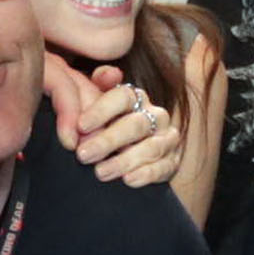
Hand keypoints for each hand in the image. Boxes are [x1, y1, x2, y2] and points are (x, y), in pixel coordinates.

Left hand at [53, 55, 189, 191]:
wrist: (129, 154)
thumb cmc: (107, 127)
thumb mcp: (97, 105)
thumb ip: (97, 87)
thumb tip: (106, 74)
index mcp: (136, 98)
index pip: (123, 96)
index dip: (102, 110)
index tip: (80, 126)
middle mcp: (156, 115)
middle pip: (136, 124)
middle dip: (108, 141)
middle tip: (83, 155)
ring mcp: (167, 138)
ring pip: (151, 147)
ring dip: (124, 161)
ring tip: (100, 172)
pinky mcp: (173, 161)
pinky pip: (164, 167)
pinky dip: (146, 174)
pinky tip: (128, 180)